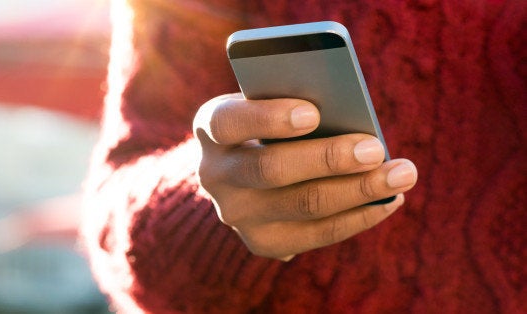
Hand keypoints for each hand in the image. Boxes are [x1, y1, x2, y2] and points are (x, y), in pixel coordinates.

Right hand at [193, 93, 416, 259]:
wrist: (245, 171)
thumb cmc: (271, 122)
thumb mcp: (271, 102)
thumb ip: (296, 102)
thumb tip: (352, 118)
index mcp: (211, 126)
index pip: (228, 122)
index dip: (268, 119)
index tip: (313, 113)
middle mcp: (214, 174)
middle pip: (271, 169)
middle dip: (329, 159)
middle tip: (376, 149)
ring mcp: (236, 214)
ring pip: (303, 205)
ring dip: (359, 190)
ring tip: (402, 174)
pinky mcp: (263, 242)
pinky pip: (318, 235)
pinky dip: (359, 216)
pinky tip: (390, 200)